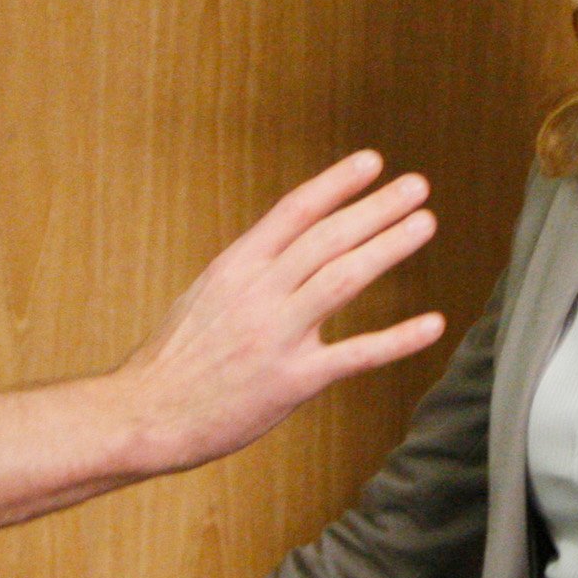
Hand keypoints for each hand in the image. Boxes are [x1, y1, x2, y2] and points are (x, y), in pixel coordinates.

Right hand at [115, 151, 445, 475]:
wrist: (144, 415)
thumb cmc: (174, 359)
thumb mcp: (204, 296)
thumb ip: (250, 271)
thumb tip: (289, 245)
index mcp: (234, 267)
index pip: (294, 211)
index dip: (336, 184)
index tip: (372, 162)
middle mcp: (258, 293)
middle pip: (327, 238)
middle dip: (376, 207)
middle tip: (417, 186)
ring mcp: (276, 336)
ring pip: (344, 279)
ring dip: (389, 247)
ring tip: (424, 223)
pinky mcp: (292, 381)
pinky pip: (355, 355)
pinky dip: (398, 338)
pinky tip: (433, 324)